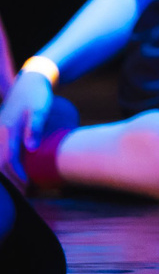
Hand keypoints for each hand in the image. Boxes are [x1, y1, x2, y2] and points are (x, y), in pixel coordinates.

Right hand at [0, 70, 52, 185]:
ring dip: (7, 174)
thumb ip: (34, 128)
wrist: (30, 80)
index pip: (8, 161)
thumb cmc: (37, 95)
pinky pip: (0, 152)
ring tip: (20, 186)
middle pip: (0, 163)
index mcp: (8, 130)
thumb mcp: (40, 109)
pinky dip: (5, 164)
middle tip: (25, 193)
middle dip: (12, 180)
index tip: (27, 188)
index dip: (17, 176)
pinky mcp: (0, 132)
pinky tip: (14, 171)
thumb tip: (31, 149)